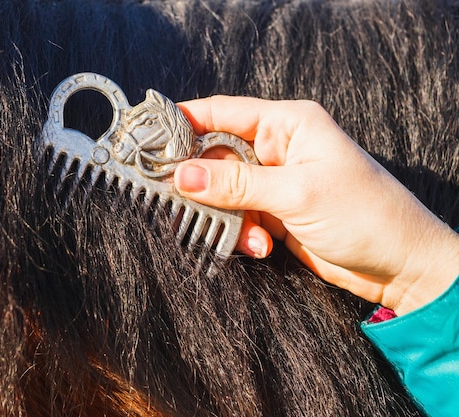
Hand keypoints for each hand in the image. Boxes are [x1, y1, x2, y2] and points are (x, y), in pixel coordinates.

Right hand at [174, 96, 458, 314]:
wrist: (400, 264)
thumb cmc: (364, 214)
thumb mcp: (296, 192)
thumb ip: (236, 183)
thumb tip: (182, 175)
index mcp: (288, 123)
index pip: (222, 112)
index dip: (184, 122)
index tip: (149, 140)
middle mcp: (278, 147)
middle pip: (216, 155)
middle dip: (203, 183)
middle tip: (185, 202)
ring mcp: (274, 180)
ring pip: (222, 191)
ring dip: (227, 216)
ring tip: (251, 236)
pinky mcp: (274, 211)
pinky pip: (237, 216)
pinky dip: (242, 233)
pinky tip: (264, 247)